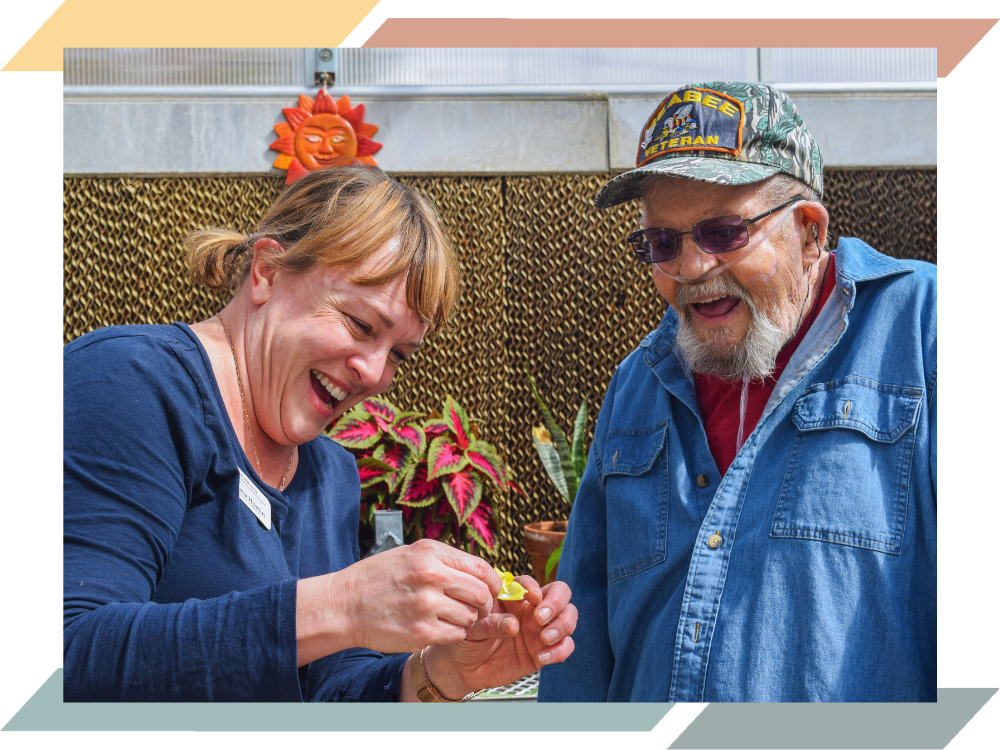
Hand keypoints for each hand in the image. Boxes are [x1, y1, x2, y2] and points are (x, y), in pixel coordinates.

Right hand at [296, 539, 500, 664]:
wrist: (343, 605)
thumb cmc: (377, 579)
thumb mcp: (410, 554)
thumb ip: (445, 560)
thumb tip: (481, 573)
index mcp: (430, 553)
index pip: (481, 568)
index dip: (492, 582)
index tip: (491, 590)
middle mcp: (430, 576)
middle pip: (481, 594)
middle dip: (484, 604)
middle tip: (475, 608)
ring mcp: (426, 605)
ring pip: (470, 616)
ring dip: (465, 620)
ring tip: (447, 616)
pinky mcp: (421, 632)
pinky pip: (456, 635)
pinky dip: (452, 634)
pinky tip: (438, 627)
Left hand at [422, 574, 576, 698]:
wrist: (464, 669)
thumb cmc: (466, 639)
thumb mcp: (473, 628)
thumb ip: (491, 624)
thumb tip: (513, 624)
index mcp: (513, 597)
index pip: (532, 582)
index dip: (535, 587)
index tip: (532, 598)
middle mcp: (531, 610)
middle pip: (561, 593)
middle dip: (557, 603)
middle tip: (540, 618)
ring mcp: (540, 630)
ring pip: (568, 617)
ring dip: (562, 625)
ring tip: (544, 638)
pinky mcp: (545, 651)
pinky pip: (565, 646)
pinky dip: (560, 650)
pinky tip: (542, 657)